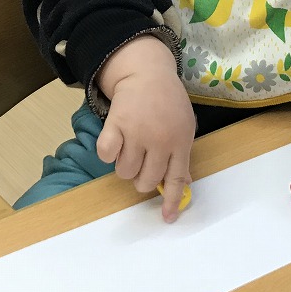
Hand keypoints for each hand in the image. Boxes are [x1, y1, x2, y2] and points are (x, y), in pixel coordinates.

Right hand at [95, 36, 194, 220]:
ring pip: (124, 172)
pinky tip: (114, 140)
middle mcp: (160, 140)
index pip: (177, 179)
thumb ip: (182, 154)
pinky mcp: (115, 125)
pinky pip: (106, 155)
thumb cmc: (168, 101)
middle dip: (141, 178)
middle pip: (146, 180)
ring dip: (124, 165)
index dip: (171, 201)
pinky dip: (107, 152)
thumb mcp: (184, 126)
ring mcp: (137, 133)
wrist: (147, 73)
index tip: (166, 218)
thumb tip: (184, 183)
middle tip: (141, 162)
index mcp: (181, 142)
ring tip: (129, 146)